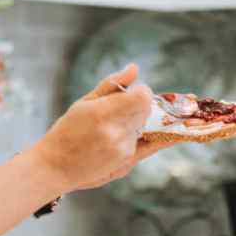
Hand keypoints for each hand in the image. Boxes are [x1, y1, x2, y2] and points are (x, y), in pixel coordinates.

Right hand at [31, 64, 152, 193]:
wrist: (55, 166)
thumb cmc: (67, 131)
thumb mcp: (84, 103)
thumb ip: (111, 85)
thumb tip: (134, 68)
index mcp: (103, 113)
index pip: (143, 97)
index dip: (142, 92)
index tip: (133, 93)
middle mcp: (116, 133)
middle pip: (147, 110)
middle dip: (142, 106)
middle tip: (127, 108)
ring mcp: (124, 149)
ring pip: (148, 126)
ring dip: (141, 122)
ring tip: (117, 127)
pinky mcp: (128, 162)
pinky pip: (153, 145)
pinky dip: (163, 136)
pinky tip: (180, 133)